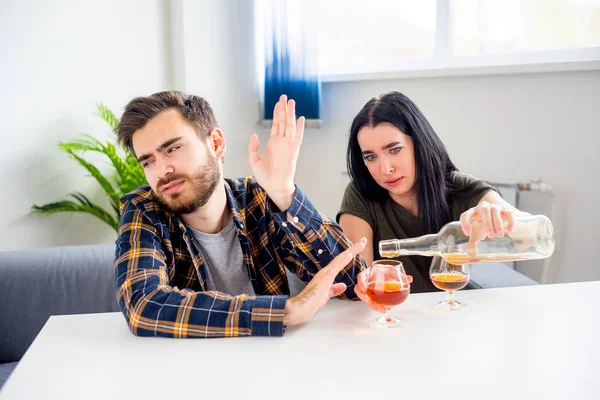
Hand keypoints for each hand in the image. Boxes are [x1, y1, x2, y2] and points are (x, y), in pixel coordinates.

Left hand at [248, 94, 304, 210]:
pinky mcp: (293, 151)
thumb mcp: (254, 161)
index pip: (276, 125)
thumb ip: (253, 148)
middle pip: (283, 122)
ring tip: (291, 102)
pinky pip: (297, 137)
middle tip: (284, 96)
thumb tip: (254, 135)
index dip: (277, 113)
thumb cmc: (265, 177)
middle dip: (283, 109)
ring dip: (290, 114)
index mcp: (273, 143)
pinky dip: (299, 128)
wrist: (274, 187)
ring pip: (289, 126)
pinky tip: (300, 118)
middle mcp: (281, 142)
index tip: (278, 103)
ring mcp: (288, 146)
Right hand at [283, 238, 366, 325]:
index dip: (350, 254)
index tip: (359, 247)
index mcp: (327, 275)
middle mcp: (326, 272)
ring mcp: (325, 274)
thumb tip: (342, 286)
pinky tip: (350, 254)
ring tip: (361, 243)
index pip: (341, 262)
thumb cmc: (310, 303)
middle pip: (342, 257)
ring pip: (340, 259)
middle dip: (354, 249)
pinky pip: (335, 267)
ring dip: (352, 251)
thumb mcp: (326, 295)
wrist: (299, 308)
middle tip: (363, 240)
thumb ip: (334, 289)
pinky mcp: (324, 278)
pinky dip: (343, 260)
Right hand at [354, 269, 412, 313]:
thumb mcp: (390, 270)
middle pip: (359, 290)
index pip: (361, 277)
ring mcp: (367, 290)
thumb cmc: (383, 271)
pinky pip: (371, 302)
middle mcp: (365, 282)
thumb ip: (399, 274)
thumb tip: (410, 279)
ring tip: (380, 309)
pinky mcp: (370, 296)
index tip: (364, 289)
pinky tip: (383, 309)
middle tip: (369, 302)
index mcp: (368, 274)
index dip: (361, 283)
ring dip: (372, 305)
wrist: (381, 273)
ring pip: (364, 298)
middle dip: (364, 297)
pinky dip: (377, 306)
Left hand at [460, 202, 515, 255]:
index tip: (468, 234)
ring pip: (495, 210)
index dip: (465, 224)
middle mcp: (482, 207)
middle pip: (484, 210)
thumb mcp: (476, 231)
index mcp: (472, 212)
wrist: (493, 213)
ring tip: (500, 235)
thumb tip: (471, 255)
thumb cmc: (482, 224)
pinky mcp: (505, 209)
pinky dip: (510, 221)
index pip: (465, 215)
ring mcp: (494, 206)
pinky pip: (508, 212)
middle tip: (490, 236)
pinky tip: (510, 230)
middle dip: (487, 223)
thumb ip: (473, 242)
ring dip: (498, 223)